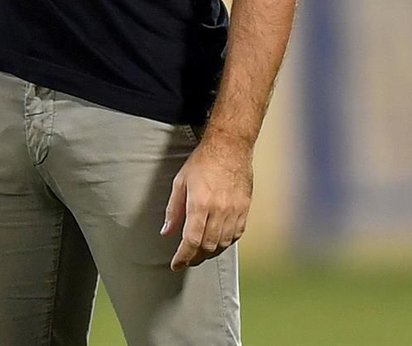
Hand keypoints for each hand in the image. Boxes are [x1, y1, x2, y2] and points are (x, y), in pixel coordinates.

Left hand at [161, 129, 252, 270]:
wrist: (230, 148)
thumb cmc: (202, 162)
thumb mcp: (180, 182)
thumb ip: (173, 209)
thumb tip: (167, 231)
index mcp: (200, 204)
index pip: (191, 241)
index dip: (183, 257)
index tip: (176, 264)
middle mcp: (219, 211)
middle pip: (207, 247)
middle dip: (195, 258)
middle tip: (186, 260)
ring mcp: (234, 212)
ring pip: (222, 245)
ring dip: (209, 253)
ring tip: (199, 253)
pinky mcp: (244, 210)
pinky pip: (235, 236)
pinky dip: (224, 244)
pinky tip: (217, 242)